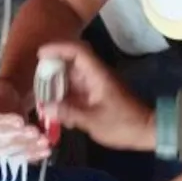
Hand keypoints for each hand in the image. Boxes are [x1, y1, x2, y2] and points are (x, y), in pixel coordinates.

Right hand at [0, 76, 50, 160]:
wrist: (8, 99)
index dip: (3, 123)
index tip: (19, 120)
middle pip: (1, 140)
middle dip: (19, 137)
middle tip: (34, 131)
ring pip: (12, 151)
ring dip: (28, 147)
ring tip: (43, 141)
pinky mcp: (11, 154)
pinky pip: (21, 157)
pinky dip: (34, 155)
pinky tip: (46, 151)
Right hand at [38, 41, 155, 151]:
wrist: (146, 132)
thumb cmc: (123, 125)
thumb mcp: (93, 122)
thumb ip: (69, 113)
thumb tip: (45, 107)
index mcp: (97, 75)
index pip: (77, 51)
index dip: (58, 48)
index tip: (40, 54)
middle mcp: (95, 75)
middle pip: (71, 62)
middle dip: (52, 67)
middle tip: (35, 79)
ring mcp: (95, 85)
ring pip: (71, 76)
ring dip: (56, 82)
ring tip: (40, 93)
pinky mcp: (95, 95)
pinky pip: (75, 89)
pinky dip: (63, 94)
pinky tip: (53, 106)